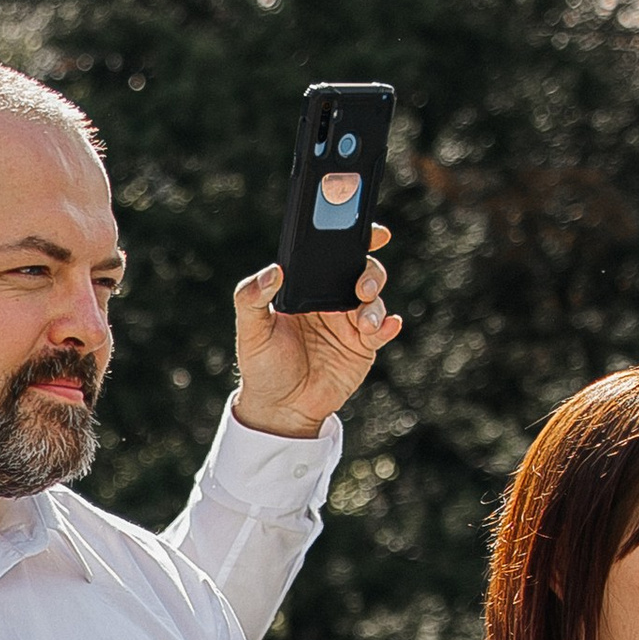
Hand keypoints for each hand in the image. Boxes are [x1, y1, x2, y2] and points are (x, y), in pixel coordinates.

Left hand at [228, 225, 401, 438]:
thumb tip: (272, 272)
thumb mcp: (250, 333)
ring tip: (364, 323)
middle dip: (370, 272)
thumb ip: (251, 299)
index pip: (331, 256)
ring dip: (374, 305)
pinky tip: (386, 326)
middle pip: (362, 272)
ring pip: (374, 299)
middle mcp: (333, 300)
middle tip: (362, 287)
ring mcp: (351, 322)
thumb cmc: (262, 366)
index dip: (352, 238)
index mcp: (307, 289)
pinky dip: (388, 325)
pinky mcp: (364, 346)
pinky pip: (383, 329)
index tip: (367, 231)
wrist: (280, 408)